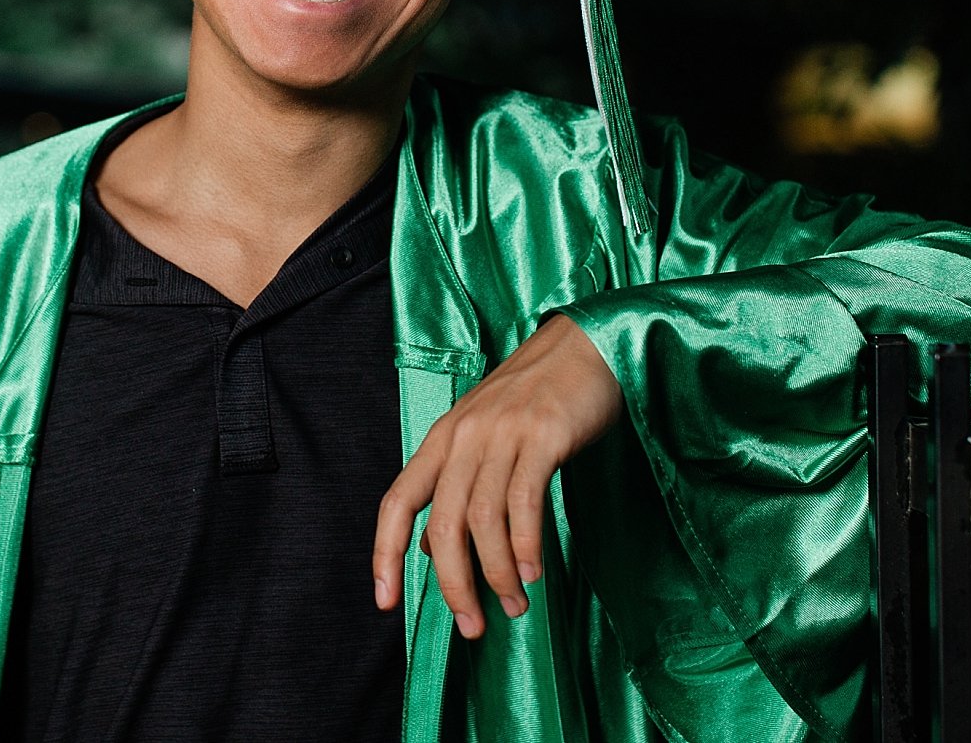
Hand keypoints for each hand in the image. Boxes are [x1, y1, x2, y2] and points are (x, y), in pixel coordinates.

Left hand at [372, 314, 622, 637]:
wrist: (586, 346)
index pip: (397, 500)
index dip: (385, 553)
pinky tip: (532, 572)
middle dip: (453, 584)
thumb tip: (432, 548)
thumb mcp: (485, 436)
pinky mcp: (542, 435)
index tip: (385, 601)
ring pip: (482, 520)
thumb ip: (459, 485)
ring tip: (515, 605)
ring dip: (496, 574)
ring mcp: (502, 433)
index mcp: (443, 438)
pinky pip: (524, 501)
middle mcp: (464, 435)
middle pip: (442, 524)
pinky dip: (525, 545)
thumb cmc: (537, 398)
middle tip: (472, 625)